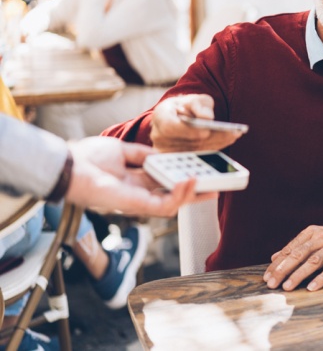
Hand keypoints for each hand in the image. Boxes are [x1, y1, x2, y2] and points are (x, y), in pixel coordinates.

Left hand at [66, 136, 217, 216]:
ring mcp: (139, 201)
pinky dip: (181, 195)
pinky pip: (165, 204)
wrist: (70, 165)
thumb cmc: (88, 157)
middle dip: (199, 190)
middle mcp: (139, 192)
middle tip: (220, 183)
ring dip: (195, 194)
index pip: (167, 181)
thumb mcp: (123, 150)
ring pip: (175, 203)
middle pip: (175, 194)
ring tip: (213, 183)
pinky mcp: (137, 206)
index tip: (204, 170)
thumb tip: (163, 155)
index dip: (186, 177)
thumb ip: (144, 154)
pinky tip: (191, 181)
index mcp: (135, 179)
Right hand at [151, 94, 243, 151]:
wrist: (178, 116)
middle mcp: (159, 136)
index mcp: (160, 117)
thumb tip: (207, 118)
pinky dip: (215, 147)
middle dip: (211, 137)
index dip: (187, 131)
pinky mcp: (178, 159)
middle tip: (232, 133)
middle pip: (187, 142)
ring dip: (217, 143)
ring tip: (234, 135)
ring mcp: (167, 151)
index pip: (170, 127)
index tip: (206, 131)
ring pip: (195, 150)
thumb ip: (199, 104)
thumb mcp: (193, 99)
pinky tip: (228, 140)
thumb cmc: (186, 106)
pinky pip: (198, 155)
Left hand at [263, 226, 322, 291]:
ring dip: (299, 275)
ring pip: (313, 261)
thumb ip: (297, 248)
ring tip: (288, 287)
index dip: (277, 264)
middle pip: (298, 254)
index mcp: (312, 233)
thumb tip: (275, 257)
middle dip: (283, 270)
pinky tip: (312, 287)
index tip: (266, 277)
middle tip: (272, 284)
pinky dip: (322, 278)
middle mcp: (322, 236)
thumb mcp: (317, 241)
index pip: (290, 249)